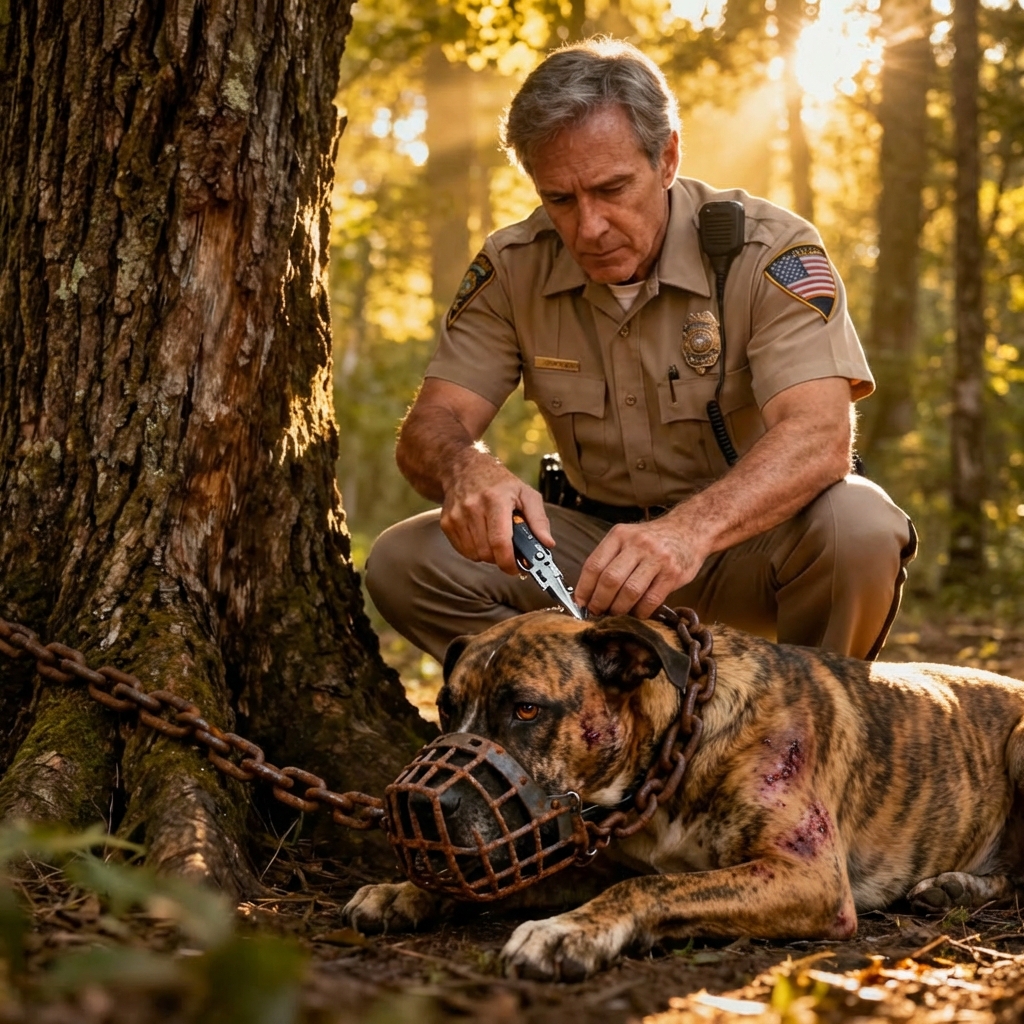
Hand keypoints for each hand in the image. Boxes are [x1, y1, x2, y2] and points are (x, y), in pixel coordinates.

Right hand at [440, 455, 553, 574]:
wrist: (465, 468)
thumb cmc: (499, 483)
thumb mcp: (526, 494)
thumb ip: (539, 520)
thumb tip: (547, 544)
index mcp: (495, 499)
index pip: (500, 540)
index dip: (509, 561)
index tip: (517, 568)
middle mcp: (473, 507)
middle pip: (487, 551)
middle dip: (500, 557)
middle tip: (509, 550)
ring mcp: (457, 515)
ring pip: (474, 554)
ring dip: (488, 554)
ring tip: (494, 538)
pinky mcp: (447, 522)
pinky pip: (463, 551)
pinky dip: (475, 550)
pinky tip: (481, 536)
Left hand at [574, 514, 704, 617]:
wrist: (689, 530)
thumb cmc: (652, 540)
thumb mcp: (627, 538)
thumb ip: (609, 559)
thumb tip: (587, 592)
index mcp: (620, 535)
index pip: (594, 565)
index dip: (584, 588)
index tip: (580, 603)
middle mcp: (637, 544)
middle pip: (610, 580)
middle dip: (599, 602)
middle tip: (597, 612)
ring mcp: (657, 558)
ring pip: (630, 591)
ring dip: (618, 609)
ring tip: (615, 614)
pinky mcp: (673, 574)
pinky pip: (651, 600)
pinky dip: (640, 612)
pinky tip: (636, 613)